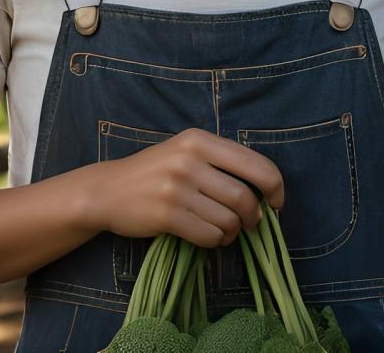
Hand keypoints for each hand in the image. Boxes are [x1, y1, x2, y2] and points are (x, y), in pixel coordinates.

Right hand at [82, 128, 284, 248]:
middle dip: (253, 217)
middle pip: (244, 197)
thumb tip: (264, 195)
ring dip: (232, 232)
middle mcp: (189, 160)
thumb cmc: (153, 173)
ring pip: (228, 220)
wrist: (106, 190)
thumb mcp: (185, 153)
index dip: (275, 187)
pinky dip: (215, 242)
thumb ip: (222, 163)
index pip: (256, 165)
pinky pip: (209, 236)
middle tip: (248, 224)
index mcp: (199, 140)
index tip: (277, 203)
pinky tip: (207, 237)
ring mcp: (176, 188)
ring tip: (223, 231)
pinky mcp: (166, 215)